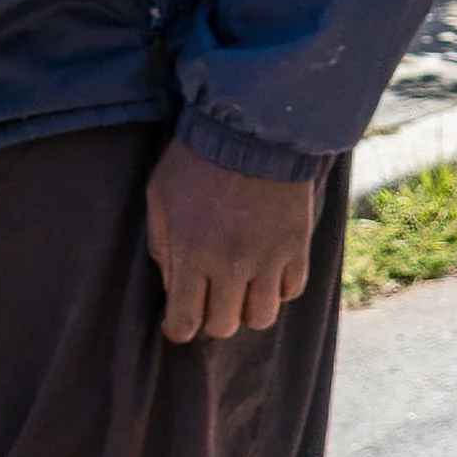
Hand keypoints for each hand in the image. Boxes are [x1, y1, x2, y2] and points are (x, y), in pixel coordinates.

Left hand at [145, 135, 315, 343]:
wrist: (254, 127)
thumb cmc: (196, 160)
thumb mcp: (159, 197)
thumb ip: (160, 245)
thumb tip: (172, 283)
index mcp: (191, 255)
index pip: (184, 323)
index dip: (177, 329)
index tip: (178, 319)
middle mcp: (231, 265)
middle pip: (224, 326)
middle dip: (212, 318)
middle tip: (210, 298)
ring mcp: (269, 257)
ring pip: (262, 317)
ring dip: (248, 309)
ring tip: (242, 288)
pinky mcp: (297, 245)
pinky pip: (292, 290)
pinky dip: (279, 288)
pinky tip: (268, 271)